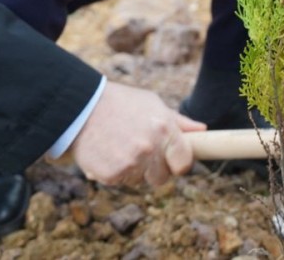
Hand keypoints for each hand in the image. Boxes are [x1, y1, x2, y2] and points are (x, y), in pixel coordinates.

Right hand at [69, 82, 204, 186]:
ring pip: (139, 181)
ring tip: (119, 146)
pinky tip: (107, 152)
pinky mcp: (112, 175)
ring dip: (132, 170)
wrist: (81, 106)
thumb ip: (178, 121)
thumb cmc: (120, 102)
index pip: (184, 163)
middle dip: (153, 169)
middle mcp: (150, 148)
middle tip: (139, 152)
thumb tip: (202, 130)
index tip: (171, 160)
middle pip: (162, 178)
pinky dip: (114, 172)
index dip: (177, 163)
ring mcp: (131, 163)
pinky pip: (119, 182)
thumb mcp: (152, 104)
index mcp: (165, 129)